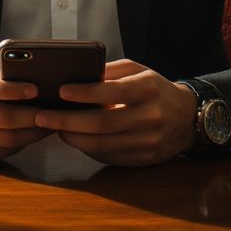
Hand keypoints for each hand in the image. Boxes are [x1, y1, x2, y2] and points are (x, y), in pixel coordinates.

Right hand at [0, 57, 48, 161]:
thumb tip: (29, 73)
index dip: (13, 90)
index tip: (36, 89)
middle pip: (2, 118)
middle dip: (33, 116)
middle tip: (52, 111)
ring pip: (6, 138)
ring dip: (32, 133)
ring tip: (48, 123)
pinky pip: (1, 150)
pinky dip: (21, 143)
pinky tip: (31, 134)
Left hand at [34, 59, 196, 166]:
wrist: (187, 118)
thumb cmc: (156, 90)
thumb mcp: (139, 71)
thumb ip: (111, 71)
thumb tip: (78, 74)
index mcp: (148, 89)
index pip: (113, 92)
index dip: (85, 93)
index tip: (61, 91)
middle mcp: (150, 116)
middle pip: (102, 124)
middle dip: (67, 120)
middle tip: (42, 115)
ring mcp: (147, 141)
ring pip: (102, 144)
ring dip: (72, 137)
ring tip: (53, 127)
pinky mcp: (143, 159)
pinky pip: (108, 156)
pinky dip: (87, 148)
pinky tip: (74, 138)